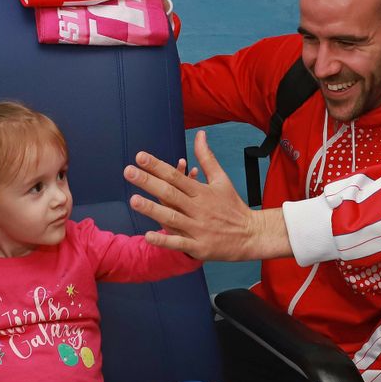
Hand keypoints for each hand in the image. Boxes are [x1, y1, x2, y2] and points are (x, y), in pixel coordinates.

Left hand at [124, 130, 292, 260]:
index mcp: (202, 191)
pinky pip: (179, 243)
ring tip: (133, 200)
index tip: (139, 156)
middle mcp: (199, 208)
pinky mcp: (199, 247)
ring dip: (152, 209)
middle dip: (148, 182)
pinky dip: (164, 240)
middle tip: (128, 171)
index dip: (157, 165)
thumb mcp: (221, 179)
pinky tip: (147, 235)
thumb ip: (206, 158)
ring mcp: (198, 228)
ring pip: (172, 217)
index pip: (176, 176)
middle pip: (170, 193)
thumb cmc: (233, 207)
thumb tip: (200, 134)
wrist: (252, 236)